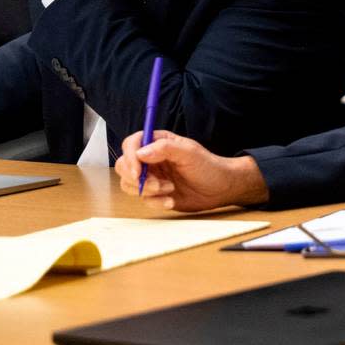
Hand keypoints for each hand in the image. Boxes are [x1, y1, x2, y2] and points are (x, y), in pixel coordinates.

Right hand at [114, 130, 269, 211]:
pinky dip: (155, 202)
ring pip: (129, 184)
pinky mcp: (154, 193)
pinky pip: (142, 199)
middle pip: (124, 165)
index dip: (130, 157)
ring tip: (170, 189)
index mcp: (158, 143)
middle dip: (137, 178)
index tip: (137, 172)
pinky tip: (171, 201)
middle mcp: (151, 159)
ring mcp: (151, 176)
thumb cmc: (208, 166)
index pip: (131, 144)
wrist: (220, 189)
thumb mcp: (190, 153)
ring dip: (147, 191)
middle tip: (157, 185)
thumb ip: (165, 149)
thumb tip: (140, 153)